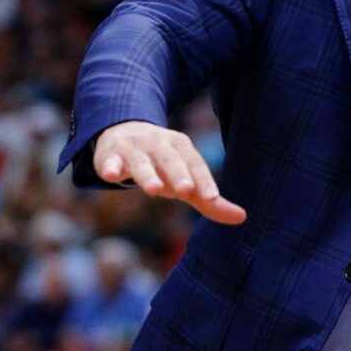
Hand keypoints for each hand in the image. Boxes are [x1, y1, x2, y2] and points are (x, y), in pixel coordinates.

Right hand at [94, 120, 246, 224]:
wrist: (124, 133)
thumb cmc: (163, 165)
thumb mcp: (186, 179)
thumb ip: (209, 200)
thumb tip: (242, 218)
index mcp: (182, 148)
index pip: (196, 164)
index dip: (204, 180)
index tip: (212, 197)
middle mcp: (160, 145)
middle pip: (171, 159)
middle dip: (179, 173)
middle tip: (186, 190)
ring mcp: (134, 149)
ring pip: (141, 162)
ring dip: (147, 174)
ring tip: (153, 189)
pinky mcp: (110, 155)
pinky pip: (109, 161)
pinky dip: (109, 166)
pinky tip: (108, 175)